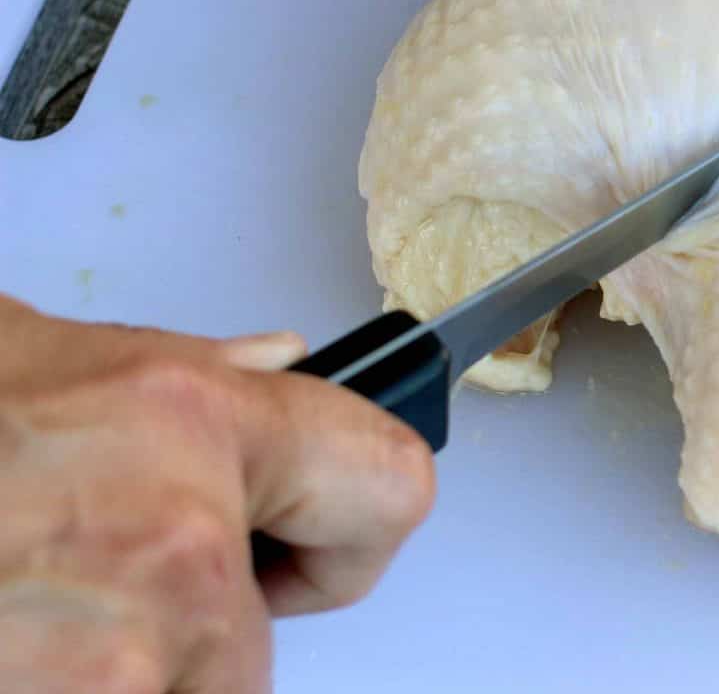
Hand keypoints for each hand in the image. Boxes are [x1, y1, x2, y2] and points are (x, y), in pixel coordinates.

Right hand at [0, 296, 433, 692]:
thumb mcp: (37, 353)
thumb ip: (189, 368)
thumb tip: (279, 360)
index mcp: (191, 417)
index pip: (388, 481)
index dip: (349, 533)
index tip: (310, 549)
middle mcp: (186, 534)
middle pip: (258, 628)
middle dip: (191, 624)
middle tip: (96, 583)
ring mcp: (134, 647)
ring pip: (189, 683)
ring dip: (123, 666)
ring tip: (29, 602)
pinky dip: (70, 685)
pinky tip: (15, 637)